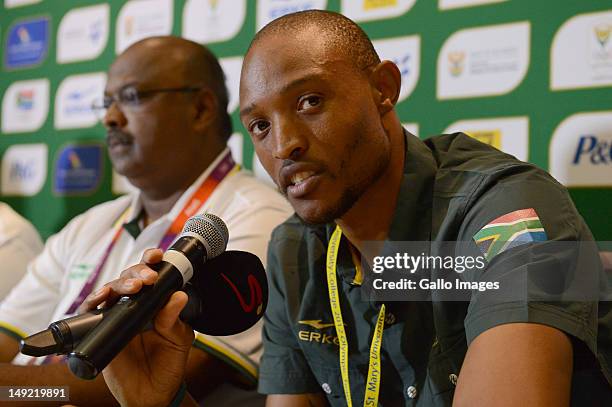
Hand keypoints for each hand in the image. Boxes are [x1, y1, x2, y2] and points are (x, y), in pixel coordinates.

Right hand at [79, 249, 194, 406]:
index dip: (151, 262)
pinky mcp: (100, 330)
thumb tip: (179, 295)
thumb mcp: (177, 339)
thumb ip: (174, 318)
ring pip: (112, 290)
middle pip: (130, 278)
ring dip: (120, 283)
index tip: (157, 255)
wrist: (153, 394)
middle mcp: (134, 306)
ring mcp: (116, 317)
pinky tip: (103, 297)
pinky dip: (95, 301)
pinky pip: (93, 312)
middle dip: (138, 272)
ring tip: (134, 287)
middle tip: (148, 278)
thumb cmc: (167, 364)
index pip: (152, 276)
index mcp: (155, 303)